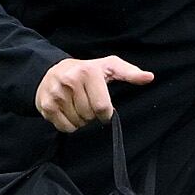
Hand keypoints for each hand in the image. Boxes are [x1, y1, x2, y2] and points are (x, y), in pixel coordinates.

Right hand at [35, 53, 155, 131]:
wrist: (52, 70)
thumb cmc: (87, 70)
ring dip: (82, 120)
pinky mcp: (45, 105)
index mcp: (88, 72)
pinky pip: (64, 127)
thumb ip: (130, 73)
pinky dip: (70, 125)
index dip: (106, 113)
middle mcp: (70, 81)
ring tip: (78, 106)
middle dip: (92, 115)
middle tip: (88, 104)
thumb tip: (149, 77)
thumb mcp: (109, 67)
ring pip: (78, 123)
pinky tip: (68, 112)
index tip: (104, 109)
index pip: (102, 107)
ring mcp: (56, 93)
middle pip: (89, 116)